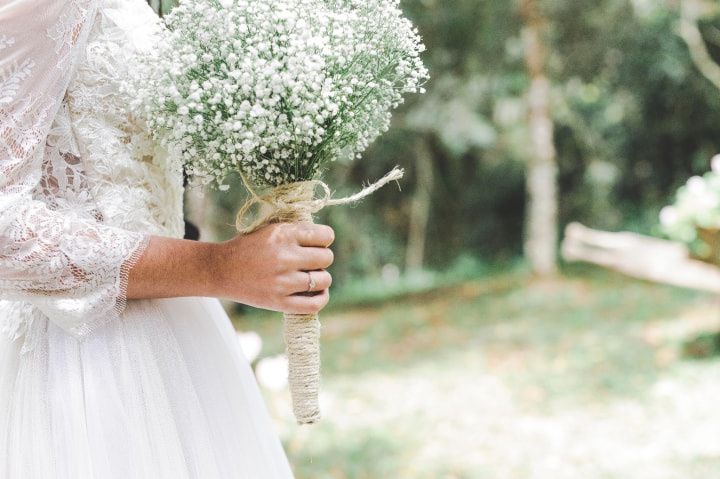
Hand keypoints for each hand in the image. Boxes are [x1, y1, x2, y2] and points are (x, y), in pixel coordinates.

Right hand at [215, 222, 334, 313]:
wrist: (221, 269)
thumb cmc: (249, 247)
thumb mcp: (271, 229)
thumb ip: (297, 231)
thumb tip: (326, 239)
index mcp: (284, 234)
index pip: (325, 236)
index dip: (324, 240)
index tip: (316, 244)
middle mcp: (285, 257)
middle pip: (326, 258)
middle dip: (322, 258)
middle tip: (310, 261)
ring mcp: (283, 281)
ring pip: (324, 280)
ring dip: (321, 278)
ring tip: (309, 276)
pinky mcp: (280, 302)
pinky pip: (314, 304)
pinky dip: (321, 298)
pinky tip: (316, 292)